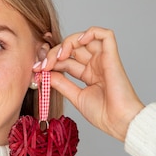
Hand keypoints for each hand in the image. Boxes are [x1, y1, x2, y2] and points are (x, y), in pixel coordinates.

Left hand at [35, 26, 144, 141]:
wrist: (118, 122)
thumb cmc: (103, 113)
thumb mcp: (75, 96)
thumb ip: (61, 83)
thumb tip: (44, 74)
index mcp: (88, 74)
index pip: (65, 60)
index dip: (50, 61)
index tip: (36, 69)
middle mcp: (95, 64)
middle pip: (72, 48)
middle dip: (54, 52)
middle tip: (43, 65)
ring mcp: (103, 60)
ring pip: (85, 38)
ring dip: (68, 42)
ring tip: (59, 56)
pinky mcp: (112, 57)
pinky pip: (105, 35)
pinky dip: (90, 33)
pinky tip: (78, 43)